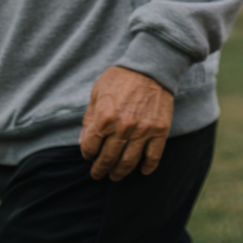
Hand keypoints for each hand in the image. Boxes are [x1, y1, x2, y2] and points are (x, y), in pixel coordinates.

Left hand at [80, 66, 174, 180]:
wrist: (151, 66)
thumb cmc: (122, 77)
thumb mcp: (98, 91)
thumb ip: (89, 117)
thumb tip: (83, 141)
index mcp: (104, 118)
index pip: (90, 148)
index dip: (87, 154)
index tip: (89, 155)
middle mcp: (123, 128)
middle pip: (108, 159)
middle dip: (100, 169)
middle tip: (98, 174)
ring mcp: (143, 131)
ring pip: (128, 162)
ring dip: (119, 173)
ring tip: (115, 175)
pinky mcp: (159, 130)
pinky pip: (153, 156)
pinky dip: (147, 167)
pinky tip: (143, 170)